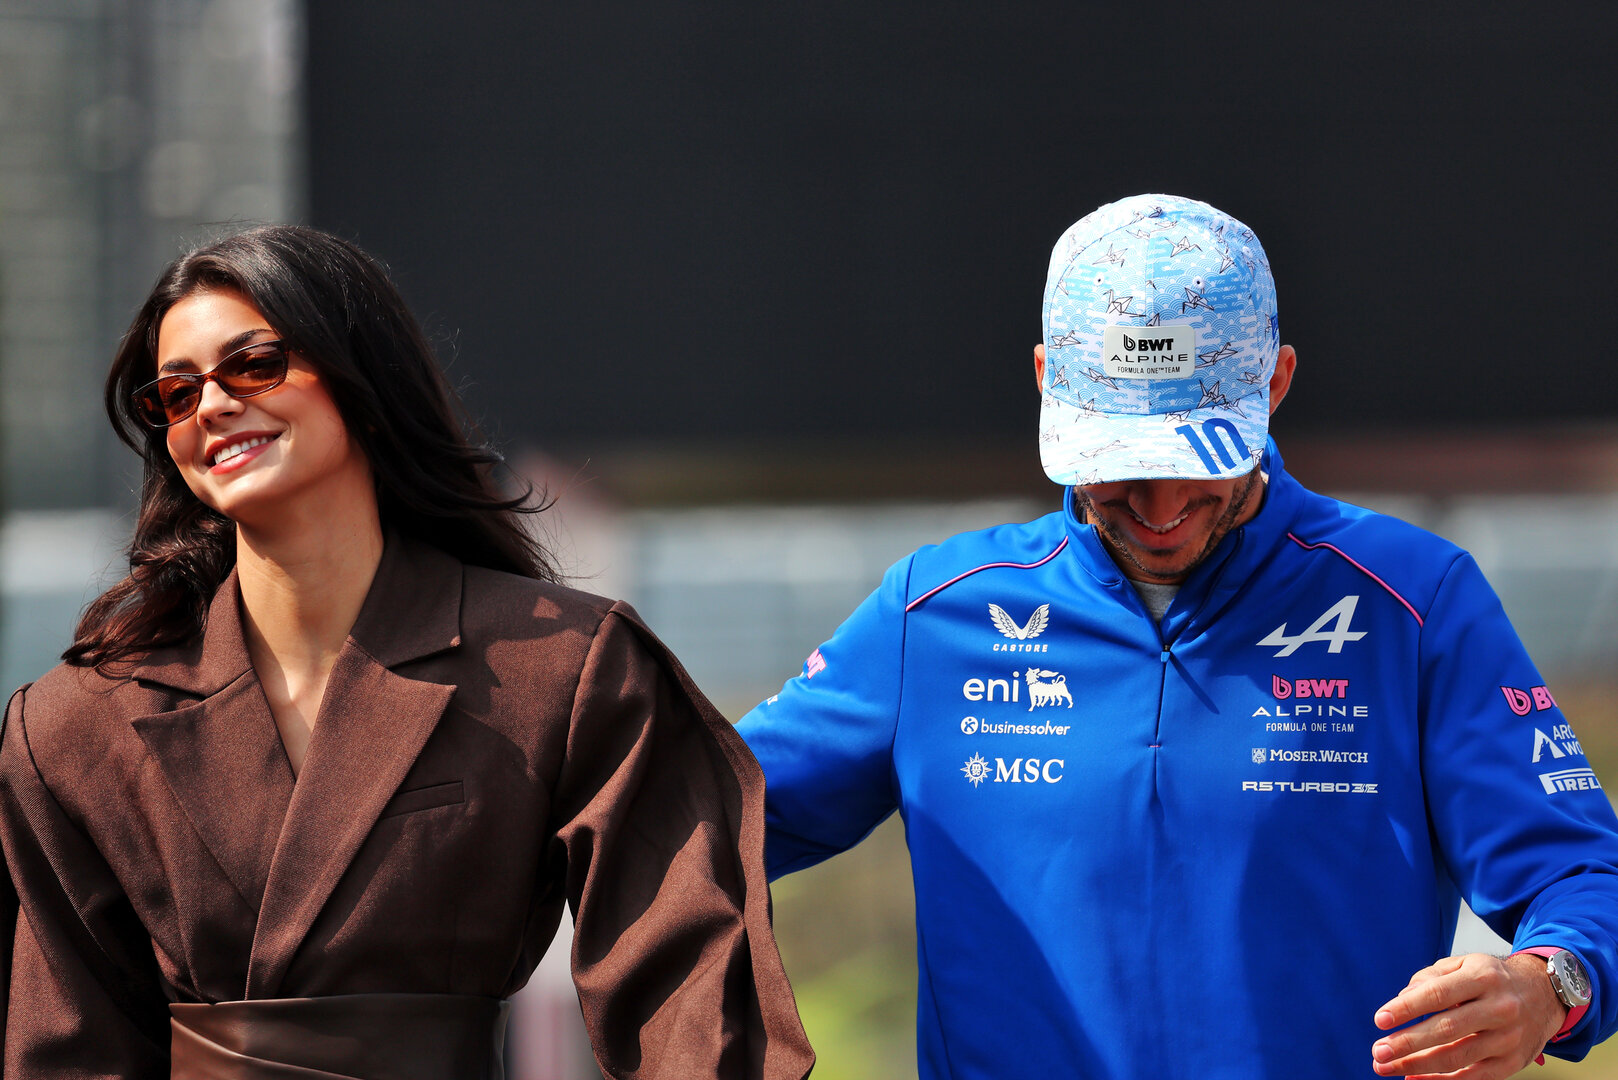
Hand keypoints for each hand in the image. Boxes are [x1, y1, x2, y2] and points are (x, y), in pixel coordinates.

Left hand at [1371, 953, 1565, 1077]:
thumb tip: (1402, 999)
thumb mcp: (1464, 964)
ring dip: (1417, 1065)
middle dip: (1407, 1043)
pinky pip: (1472, 1077)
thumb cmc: (1492, 978)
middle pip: (1446, 1029)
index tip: (1380, 1020)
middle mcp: (1500, 1008)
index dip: (1407, 1008)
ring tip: (1386, 1067)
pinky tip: (1414, 1077)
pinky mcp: (1512, 1062)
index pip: (1438, 994)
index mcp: (1483, 977)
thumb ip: (1430, 977)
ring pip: (1457, 1057)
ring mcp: (1509, 1038)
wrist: (1544, 993)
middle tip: (1378, 1052)